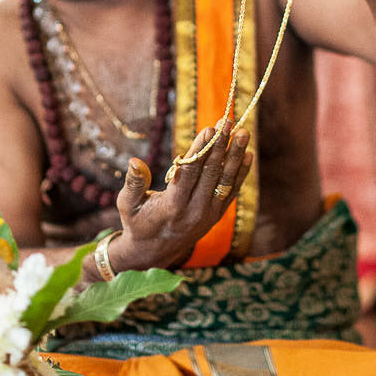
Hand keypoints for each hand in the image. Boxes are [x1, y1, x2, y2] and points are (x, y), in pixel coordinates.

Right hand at [109, 123, 252, 269]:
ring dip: (236, 156)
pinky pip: (231, 191)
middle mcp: (194, 211)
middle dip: (221, 146)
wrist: (154, 252)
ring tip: (244, 133)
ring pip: (225, 181)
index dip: (200, 150)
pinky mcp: (216, 215)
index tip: (209, 129)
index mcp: (172, 206)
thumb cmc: (137, 222)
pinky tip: (248, 154)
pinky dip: (241, 173)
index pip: (190, 173)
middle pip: (211, 173)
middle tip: (228, 122)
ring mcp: (208, 214)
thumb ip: (134, 182)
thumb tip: (135, 161)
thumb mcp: (127, 204)